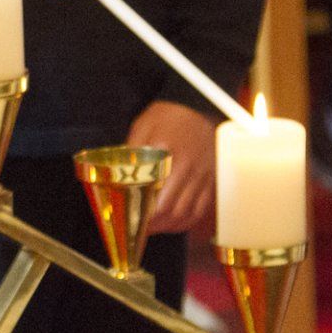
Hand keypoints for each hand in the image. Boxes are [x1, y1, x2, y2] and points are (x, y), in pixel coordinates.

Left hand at [126, 100, 216, 234]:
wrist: (201, 105)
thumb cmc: (170, 115)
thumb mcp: (144, 124)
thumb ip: (133, 149)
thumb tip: (119, 172)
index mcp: (169, 153)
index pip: (156, 194)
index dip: (143, 213)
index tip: (132, 219)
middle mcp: (189, 167)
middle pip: (171, 209)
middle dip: (153, 224)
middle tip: (139, 227)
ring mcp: (203, 176)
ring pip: (185, 213)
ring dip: (168, 225)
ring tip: (153, 226)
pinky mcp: (211, 180)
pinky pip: (200, 210)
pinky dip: (186, 221)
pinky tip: (173, 222)